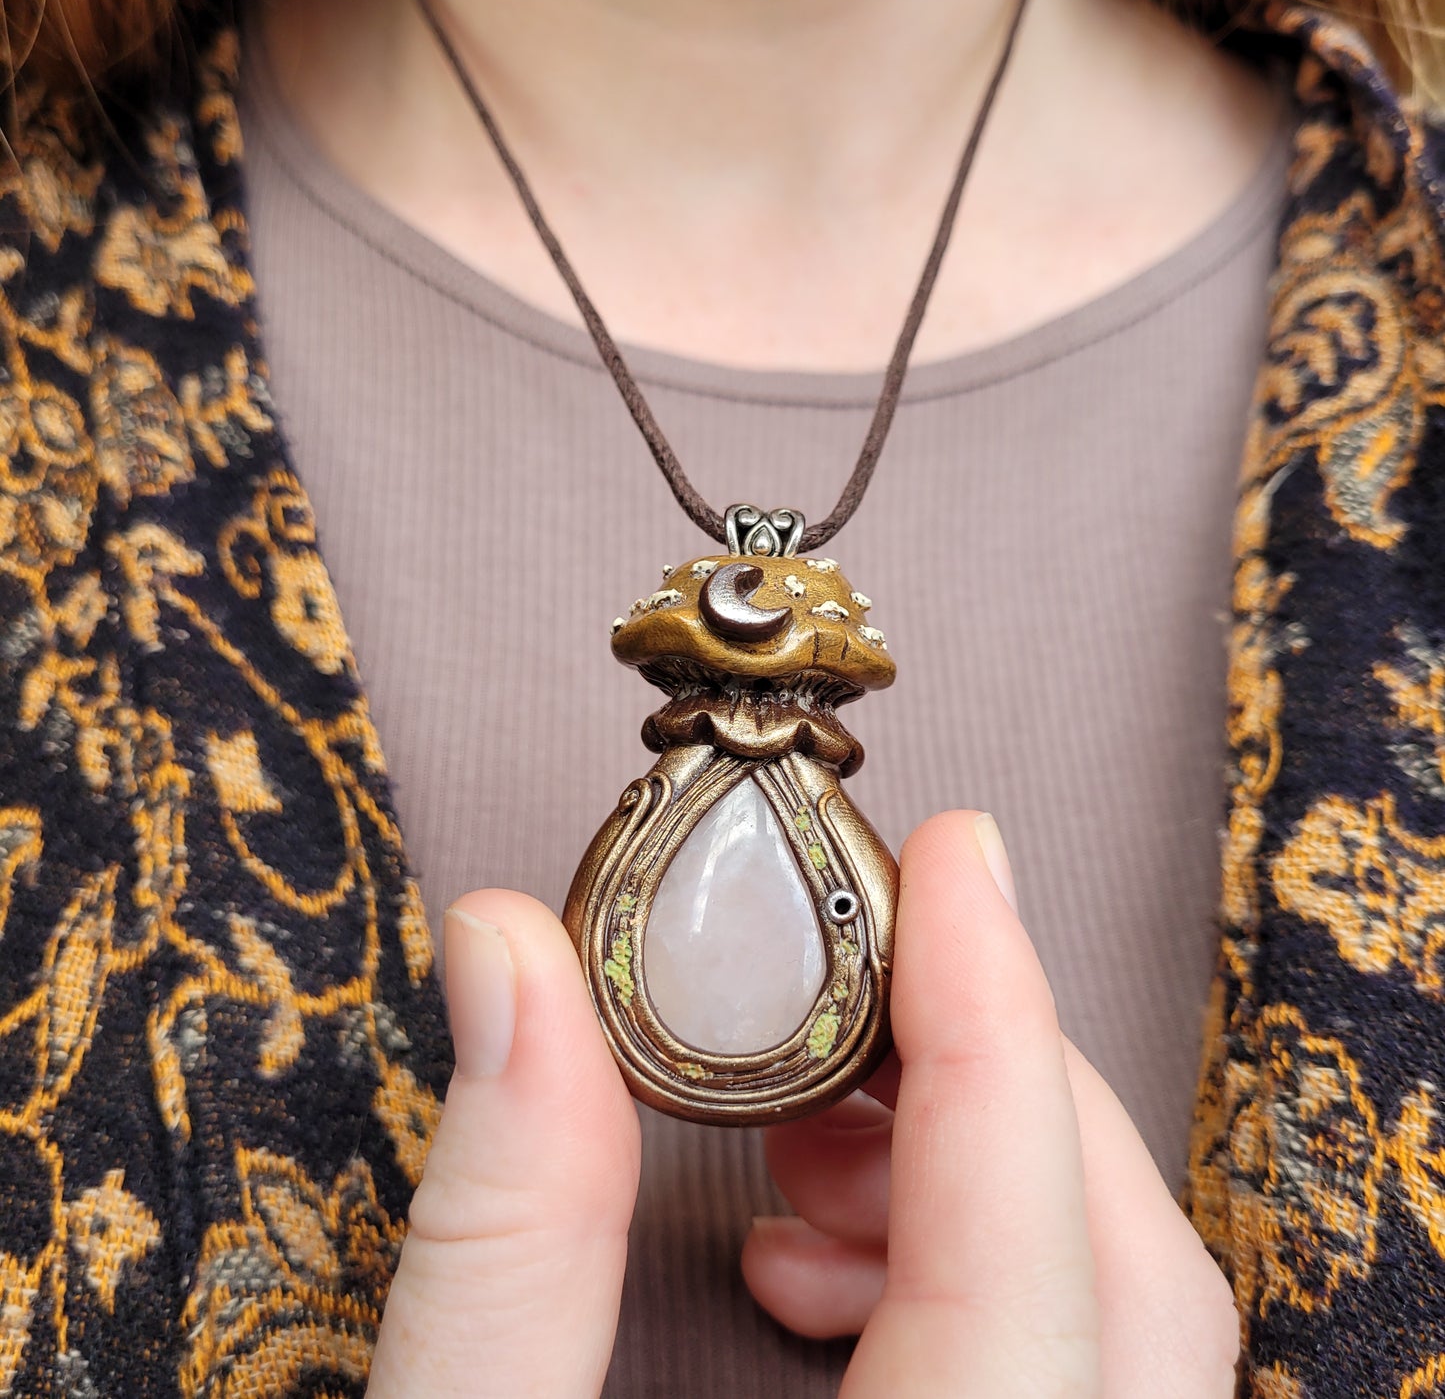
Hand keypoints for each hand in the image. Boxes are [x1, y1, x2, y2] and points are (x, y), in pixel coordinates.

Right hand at [366, 811, 1239, 1396]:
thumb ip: (500, 1222)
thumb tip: (508, 952)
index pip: (1020, 1246)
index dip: (994, 1010)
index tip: (954, 849)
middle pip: (1125, 1279)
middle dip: (993, 1074)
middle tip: (846, 977)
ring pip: (1126, 1333)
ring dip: (982, 1174)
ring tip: (806, 1143)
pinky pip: (1075, 1387)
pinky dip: (976, 1272)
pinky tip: (822, 1271)